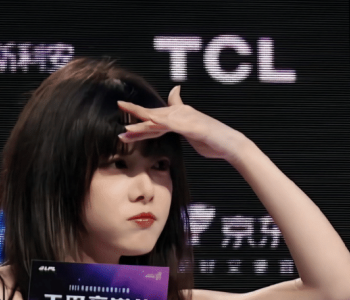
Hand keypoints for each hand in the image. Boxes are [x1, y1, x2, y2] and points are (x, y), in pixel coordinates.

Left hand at [117, 86, 248, 162]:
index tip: (124, 119)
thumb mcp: (192, 131)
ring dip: (143, 124)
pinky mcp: (193, 126)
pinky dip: (162, 123)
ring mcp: (187, 119)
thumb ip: (182, 124)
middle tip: (119, 105)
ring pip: (160, 120)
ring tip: (127, 128)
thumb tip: (176, 118)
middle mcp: (181, 114)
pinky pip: (174, 124)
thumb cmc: (212, 140)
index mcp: (178, 117)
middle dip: (135, 112)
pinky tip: (151, 122)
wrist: (230, 145)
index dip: (139, 118)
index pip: (154, 118)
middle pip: (154, 115)